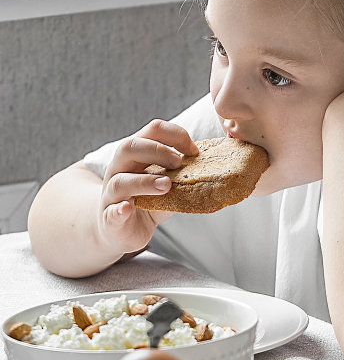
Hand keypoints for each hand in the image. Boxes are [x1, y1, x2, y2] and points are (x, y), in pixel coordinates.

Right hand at [97, 120, 198, 256]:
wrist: (120, 229)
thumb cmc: (147, 201)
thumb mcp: (169, 184)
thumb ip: (184, 174)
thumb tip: (218, 166)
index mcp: (137, 154)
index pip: (152, 130)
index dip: (175, 135)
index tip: (194, 150)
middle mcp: (120, 168)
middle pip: (129, 146)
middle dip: (157, 150)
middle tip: (179, 163)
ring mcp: (111, 193)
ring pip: (120, 180)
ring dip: (145, 181)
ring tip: (166, 185)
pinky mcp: (110, 217)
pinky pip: (111, 212)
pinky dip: (119, 210)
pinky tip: (128, 208)